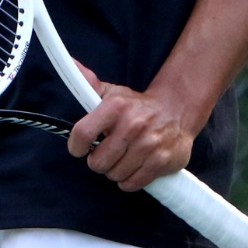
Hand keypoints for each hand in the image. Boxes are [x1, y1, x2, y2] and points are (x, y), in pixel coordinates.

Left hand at [65, 63, 199, 192]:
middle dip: (98, 161)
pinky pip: (132, 183)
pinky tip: (133, 167)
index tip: (79, 149)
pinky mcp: (162, 161)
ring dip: (115, 170)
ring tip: (122, 158)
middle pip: (98, 161)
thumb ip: (89, 84)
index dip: (76, 146)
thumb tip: (71, 64)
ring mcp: (149, 145)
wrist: (177, 111)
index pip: (83, 133)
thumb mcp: (113, 93)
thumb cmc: (137, 106)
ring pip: (115, 174)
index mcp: (116, 106)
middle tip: (106, 153)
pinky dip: (129, 180)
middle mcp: (133, 125)